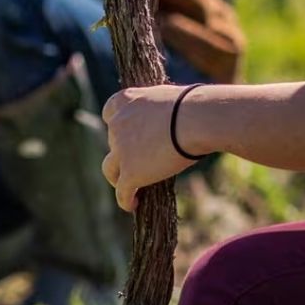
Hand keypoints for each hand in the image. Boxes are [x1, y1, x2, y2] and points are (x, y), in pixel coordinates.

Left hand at [100, 84, 195, 212]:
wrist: (195, 119)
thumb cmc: (192, 106)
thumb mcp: (167, 99)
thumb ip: (156, 111)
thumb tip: (167, 123)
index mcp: (126, 101)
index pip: (109, 113)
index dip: (117, 126)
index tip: (128, 135)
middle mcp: (117, 124)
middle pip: (113, 143)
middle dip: (125, 152)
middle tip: (143, 162)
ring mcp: (120, 149)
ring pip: (110, 169)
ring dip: (118, 178)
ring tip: (130, 187)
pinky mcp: (130, 172)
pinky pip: (122, 192)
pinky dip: (126, 200)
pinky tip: (134, 204)